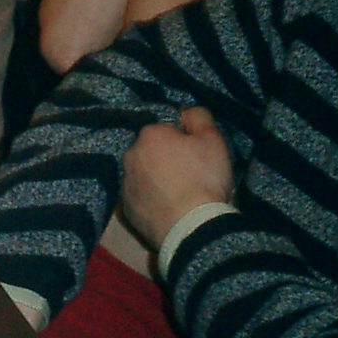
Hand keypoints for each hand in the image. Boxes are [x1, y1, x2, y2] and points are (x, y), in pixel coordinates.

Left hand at [121, 106, 233, 247]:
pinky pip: (140, 198)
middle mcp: (130, 155)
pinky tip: (167, 210)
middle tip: (189, 177)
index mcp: (150, 135)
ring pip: (144, 174)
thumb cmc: (203, 179)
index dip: (184, 143)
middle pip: (152, 152)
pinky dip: (150, 201)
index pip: (167, 131)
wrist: (191, 227)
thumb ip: (198, 117)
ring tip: (178, 196)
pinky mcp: (126, 208)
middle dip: (166, 160)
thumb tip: (185, 111)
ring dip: (156, 180)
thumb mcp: (212, 140)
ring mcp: (125, 183)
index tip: (197, 158)